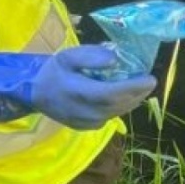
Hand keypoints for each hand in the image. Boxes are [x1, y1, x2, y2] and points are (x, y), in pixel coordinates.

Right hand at [24, 45, 156, 129]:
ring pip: (118, 112)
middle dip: (139, 93)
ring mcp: (86, 123)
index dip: (134, 87)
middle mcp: (84, 112)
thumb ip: (91, 56)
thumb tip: (115, 60)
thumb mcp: (68, 56)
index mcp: (78, 93)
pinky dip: (122, 106)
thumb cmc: (53, 71)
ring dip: (133, 100)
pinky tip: (125, 96)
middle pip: (119, 104)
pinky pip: (111, 117)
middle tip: (149, 80)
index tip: (150, 78)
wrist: (34, 93)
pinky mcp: (87, 127)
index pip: (112, 94)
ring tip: (142, 87)